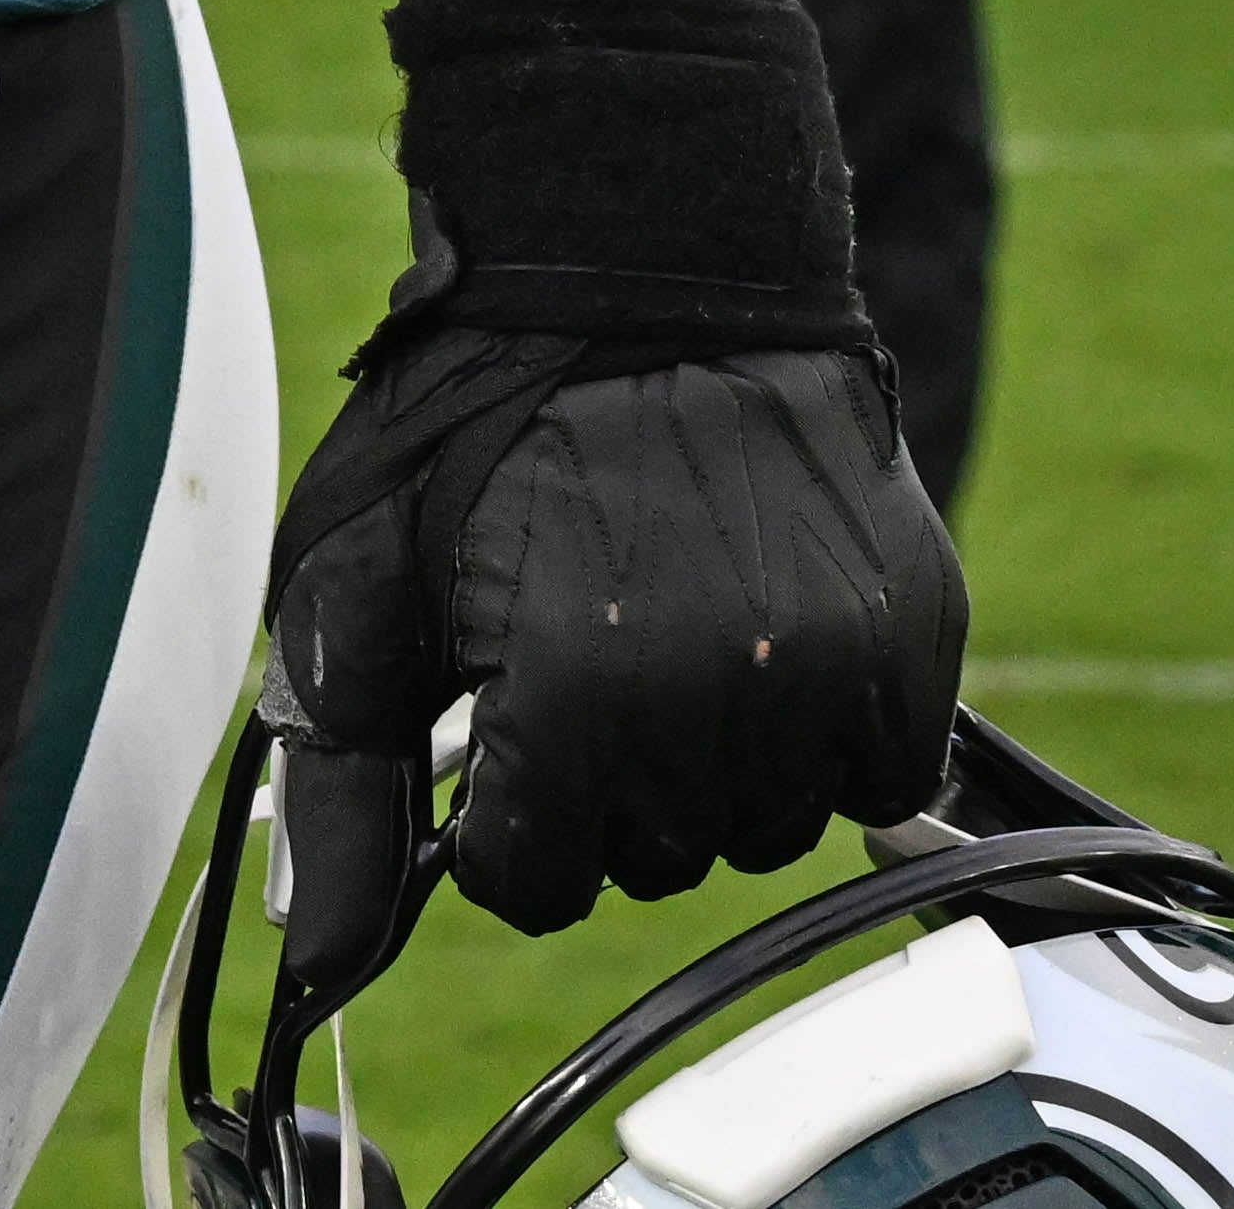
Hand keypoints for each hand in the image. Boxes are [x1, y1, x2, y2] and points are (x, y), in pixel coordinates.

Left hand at [263, 333, 960, 960]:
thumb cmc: (482, 425)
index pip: (535, 886)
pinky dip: (824, 730)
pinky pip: (878, 772)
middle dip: (601, 783)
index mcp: (572, 702)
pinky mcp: (917, 633)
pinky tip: (764, 632)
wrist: (645, 270)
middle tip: (588, 644)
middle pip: (650, 860)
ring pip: (762, 827)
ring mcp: (830, 671)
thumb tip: (316, 964)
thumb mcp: (362, 586)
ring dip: (711, 761)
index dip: (501, 813)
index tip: (504, 716)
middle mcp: (714, 706)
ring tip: (674, 623)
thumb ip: (339, 785)